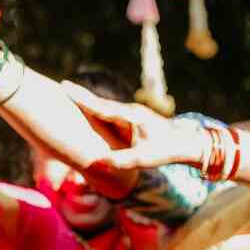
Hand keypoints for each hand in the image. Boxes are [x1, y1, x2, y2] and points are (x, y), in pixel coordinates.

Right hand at [61, 81, 204, 170]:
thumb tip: (102, 163)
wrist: (187, 142)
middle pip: (100, 103)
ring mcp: (131, 114)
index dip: (83, 99)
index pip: (101, 107)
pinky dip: (97, 110)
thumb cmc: (166, 151)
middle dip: (81, 96)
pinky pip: (110, 114)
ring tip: (69, 96)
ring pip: (105, 107)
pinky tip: (88, 110)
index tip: (66, 89)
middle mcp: (129, 112)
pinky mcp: (133, 120)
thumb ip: (123, 161)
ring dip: (88, 102)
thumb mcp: (145, 159)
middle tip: (62, 86)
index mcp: (130, 117)